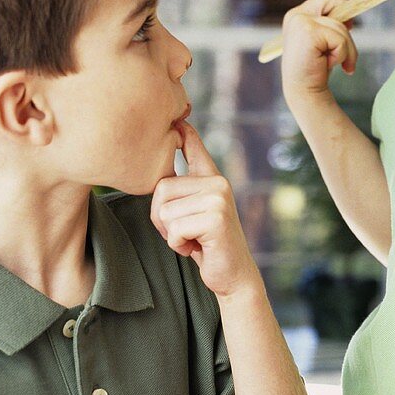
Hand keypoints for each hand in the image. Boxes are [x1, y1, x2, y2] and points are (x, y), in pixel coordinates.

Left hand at [152, 121, 257, 296]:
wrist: (233, 275)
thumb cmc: (208, 245)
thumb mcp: (194, 214)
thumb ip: (184, 193)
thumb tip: (167, 170)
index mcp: (213, 180)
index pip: (194, 149)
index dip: (185, 134)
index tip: (179, 119)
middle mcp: (218, 183)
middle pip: (161, 188)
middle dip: (161, 217)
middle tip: (181, 233)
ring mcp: (219, 198)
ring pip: (165, 211)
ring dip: (170, 234)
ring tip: (192, 240)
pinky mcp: (216, 217)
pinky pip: (174, 229)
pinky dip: (178, 245)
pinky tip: (197, 248)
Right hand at [280, 0, 358, 102]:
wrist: (304, 92)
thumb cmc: (315, 69)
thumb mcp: (324, 42)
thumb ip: (332, 26)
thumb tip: (351, 18)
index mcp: (297, 15)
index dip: (343, 8)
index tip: (350, 26)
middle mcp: (296, 16)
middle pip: (338, 9)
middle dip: (346, 35)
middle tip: (344, 56)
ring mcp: (301, 23)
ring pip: (341, 28)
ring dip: (346, 50)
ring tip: (333, 64)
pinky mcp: (309, 33)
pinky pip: (340, 40)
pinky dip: (341, 55)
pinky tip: (328, 65)